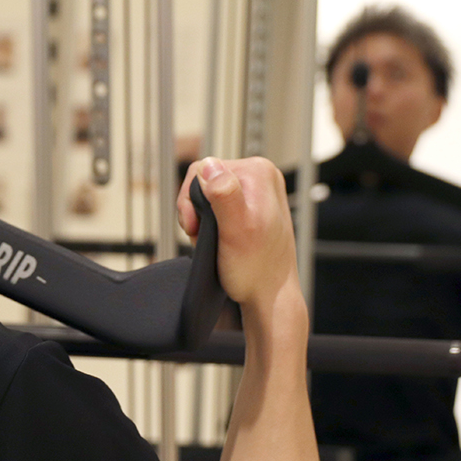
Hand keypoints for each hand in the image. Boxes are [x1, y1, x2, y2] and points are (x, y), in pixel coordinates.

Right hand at [176, 157, 299, 319]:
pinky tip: (219, 238)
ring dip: (202, 218)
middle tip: (202, 235)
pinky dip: (211, 222)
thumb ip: (224, 195)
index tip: (196, 227)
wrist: (270, 294)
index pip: (202, 170)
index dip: (190, 200)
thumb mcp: (235, 231)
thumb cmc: (255, 269)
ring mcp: (258, 189)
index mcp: (258, 172)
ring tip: (213, 240)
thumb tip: (209, 166)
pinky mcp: (253, 204)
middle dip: (196, 210)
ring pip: (209, 193)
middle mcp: (261, 175)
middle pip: (205, 180)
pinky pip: (218, 203)